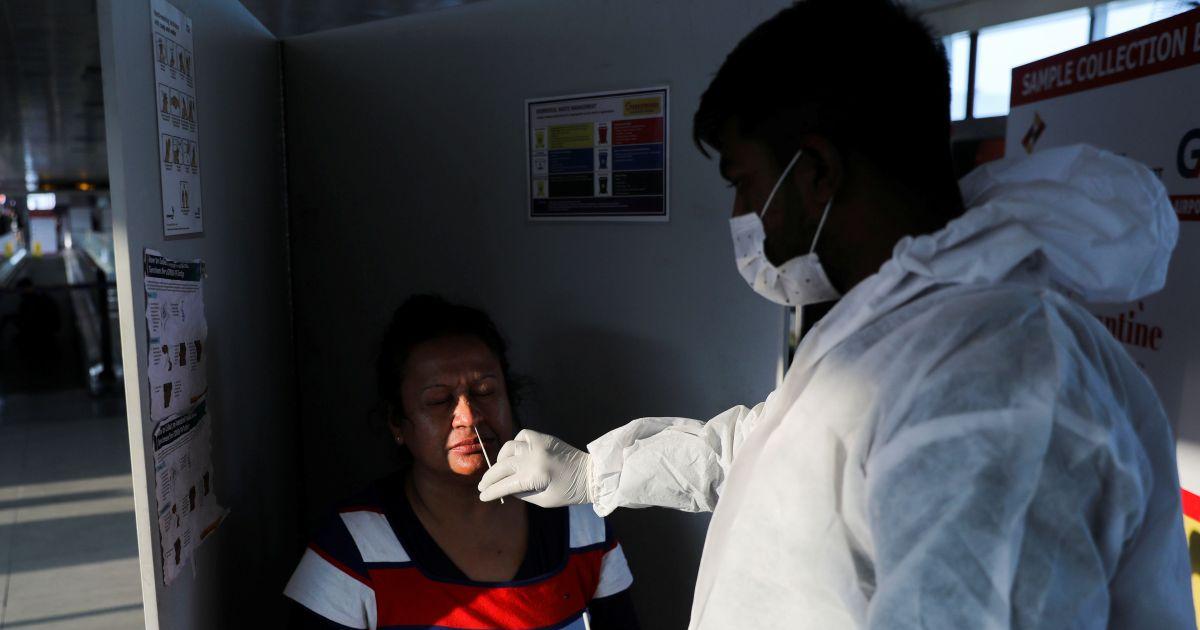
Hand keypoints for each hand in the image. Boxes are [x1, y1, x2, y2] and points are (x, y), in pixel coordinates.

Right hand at [477, 429, 593, 506]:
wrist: (591, 474)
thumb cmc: (569, 492)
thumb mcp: (543, 500)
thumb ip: (521, 494)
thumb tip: (504, 488)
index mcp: (536, 476)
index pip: (506, 485)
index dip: (492, 492)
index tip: (482, 496)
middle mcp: (535, 457)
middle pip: (503, 466)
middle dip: (490, 478)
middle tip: (482, 486)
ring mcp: (539, 444)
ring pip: (509, 448)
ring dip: (500, 460)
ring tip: (499, 471)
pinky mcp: (544, 437)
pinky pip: (521, 436)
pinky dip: (515, 444)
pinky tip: (515, 454)